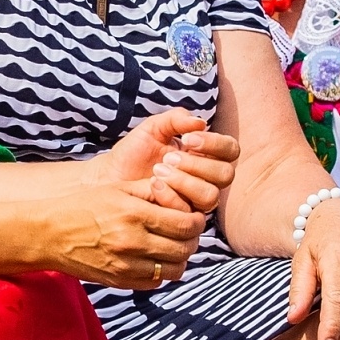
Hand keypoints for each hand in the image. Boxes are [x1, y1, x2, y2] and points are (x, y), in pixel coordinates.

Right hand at [40, 180, 206, 289]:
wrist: (49, 234)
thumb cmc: (83, 206)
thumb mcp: (117, 189)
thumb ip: (151, 191)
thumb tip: (182, 195)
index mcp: (134, 213)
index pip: (185, 224)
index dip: (196, 221)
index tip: (193, 217)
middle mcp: (133, 242)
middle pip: (184, 248)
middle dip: (192, 239)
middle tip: (186, 231)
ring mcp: (126, 265)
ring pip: (175, 270)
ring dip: (180, 258)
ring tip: (172, 245)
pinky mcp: (120, 281)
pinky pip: (156, 283)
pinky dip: (162, 272)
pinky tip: (154, 258)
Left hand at [92, 109, 238, 213]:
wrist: (109, 177)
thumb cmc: (133, 152)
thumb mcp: (153, 128)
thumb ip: (176, 120)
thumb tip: (200, 122)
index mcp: (205, 155)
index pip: (230, 150)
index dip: (215, 144)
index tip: (188, 139)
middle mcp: (205, 179)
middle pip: (225, 174)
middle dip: (198, 164)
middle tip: (169, 158)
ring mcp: (195, 201)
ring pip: (211, 196)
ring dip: (185, 181)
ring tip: (158, 171)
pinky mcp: (181, 219)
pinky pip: (189, 212)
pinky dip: (171, 196)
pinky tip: (152, 185)